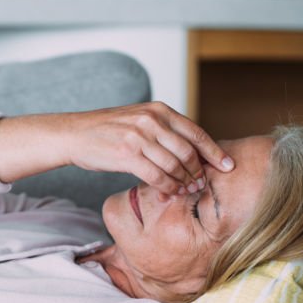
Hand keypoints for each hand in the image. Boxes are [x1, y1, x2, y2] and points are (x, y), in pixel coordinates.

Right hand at [64, 101, 233, 199]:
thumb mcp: (138, 119)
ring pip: (174, 165)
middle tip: (203, 185)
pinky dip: (168, 186)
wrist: (74, 134)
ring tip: (188, 190)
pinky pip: (157, 175)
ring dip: (184, 181)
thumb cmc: (107, 131)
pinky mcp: (127, 154)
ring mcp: (139, 137)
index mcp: (158, 110)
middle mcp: (151, 120)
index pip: (196, 132)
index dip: (214, 151)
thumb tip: (191, 149)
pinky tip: (170, 192)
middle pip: (188, 151)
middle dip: (199, 172)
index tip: (228, 166)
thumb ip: (163, 129)